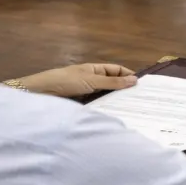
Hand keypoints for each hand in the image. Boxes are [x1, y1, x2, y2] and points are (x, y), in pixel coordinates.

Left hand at [14, 63, 136, 97]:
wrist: (43, 93)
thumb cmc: (66, 81)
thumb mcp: (92, 80)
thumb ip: (113, 82)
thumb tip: (135, 80)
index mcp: (95, 69)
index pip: (117, 70)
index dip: (129, 75)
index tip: (142, 85)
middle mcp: (93, 79)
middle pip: (113, 83)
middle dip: (125, 90)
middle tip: (141, 100)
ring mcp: (88, 92)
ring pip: (107, 96)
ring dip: (116, 101)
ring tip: (131, 109)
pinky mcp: (83, 104)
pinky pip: (99, 105)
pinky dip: (106, 108)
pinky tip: (115, 115)